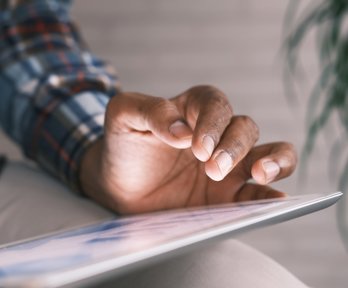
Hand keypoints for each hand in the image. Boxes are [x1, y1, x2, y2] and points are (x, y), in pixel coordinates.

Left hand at [80, 85, 296, 213]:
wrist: (120, 185)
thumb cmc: (124, 146)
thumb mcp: (124, 118)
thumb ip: (150, 111)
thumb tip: (182, 130)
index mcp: (193, 110)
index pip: (215, 105)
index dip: (212, 123)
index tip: (196, 147)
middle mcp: (216, 134)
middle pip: (244, 128)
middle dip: (233, 147)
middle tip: (212, 168)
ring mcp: (227, 164)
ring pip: (269, 152)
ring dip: (274, 160)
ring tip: (261, 173)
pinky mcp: (229, 194)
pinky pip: (259, 191)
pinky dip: (271, 193)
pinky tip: (276, 199)